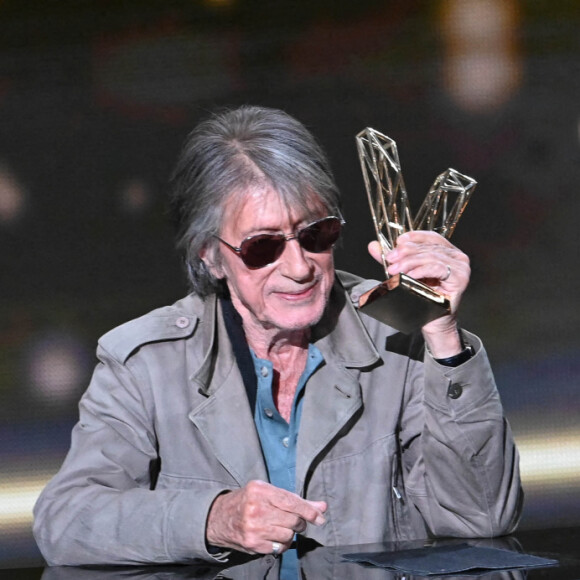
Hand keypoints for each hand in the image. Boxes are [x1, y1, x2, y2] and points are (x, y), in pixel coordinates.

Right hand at [206, 480, 326, 555]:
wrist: (218, 518)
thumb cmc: (248, 501)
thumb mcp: (267, 493)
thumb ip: (294, 499)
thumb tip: (322, 507)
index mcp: (260, 491)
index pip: (291, 502)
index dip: (309, 511)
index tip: (320, 517)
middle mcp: (256, 508)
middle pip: (292, 520)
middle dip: (300, 522)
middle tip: (296, 521)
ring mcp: (254, 528)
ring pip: (288, 535)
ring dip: (290, 533)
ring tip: (281, 527)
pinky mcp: (252, 544)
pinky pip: (279, 547)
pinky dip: (281, 543)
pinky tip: (274, 536)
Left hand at [368, 231, 470, 356]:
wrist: (432, 322)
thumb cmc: (421, 297)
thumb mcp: (404, 273)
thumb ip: (392, 259)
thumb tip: (373, 245)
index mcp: (447, 251)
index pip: (431, 237)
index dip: (414, 237)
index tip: (397, 242)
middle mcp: (457, 257)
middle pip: (428, 248)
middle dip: (406, 252)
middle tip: (390, 259)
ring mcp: (461, 267)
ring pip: (431, 257)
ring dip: (409, 262)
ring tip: (394, 269)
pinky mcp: (460, 279)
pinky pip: (437, 269)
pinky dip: (421, 271)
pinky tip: (409, 276)